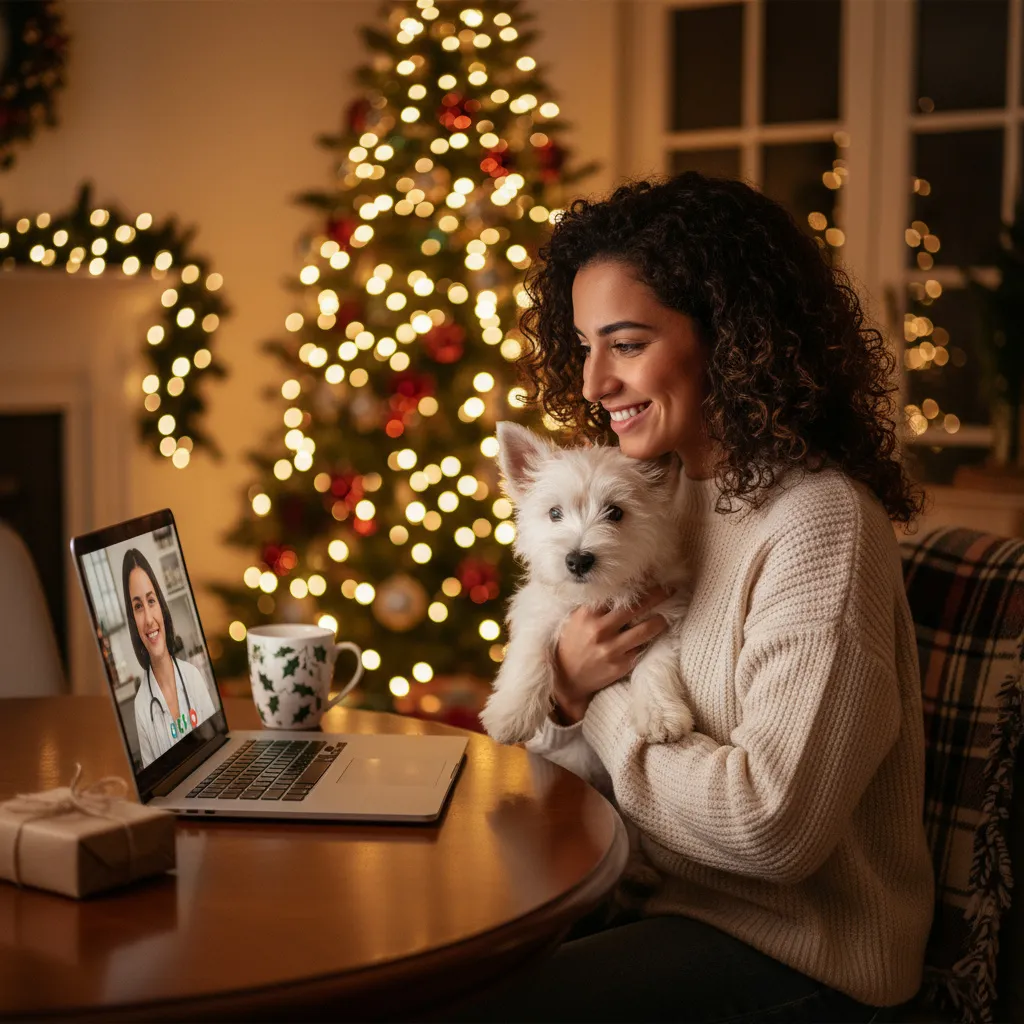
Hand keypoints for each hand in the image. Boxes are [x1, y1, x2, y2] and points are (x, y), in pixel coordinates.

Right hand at [552, 587, 672, 723]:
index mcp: (588, 614)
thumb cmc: (571, 644)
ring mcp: (612, 649)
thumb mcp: (575, 620)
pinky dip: (647, 641)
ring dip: (659, 621)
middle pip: (636, 608)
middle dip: (656, 596)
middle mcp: (600, 630)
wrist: (566, 680)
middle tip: (670, 589)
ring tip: (665, 616)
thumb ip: (594, 607)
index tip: (649, 577)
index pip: (616, 593)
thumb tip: (619, 589)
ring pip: (645, 630)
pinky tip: (653, 636)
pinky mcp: (621, 665)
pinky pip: (641, 649)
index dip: (635, 584)